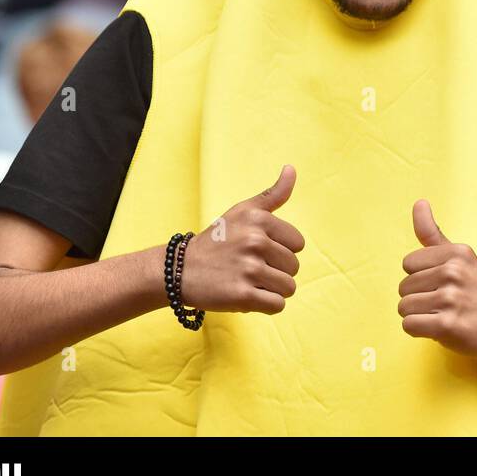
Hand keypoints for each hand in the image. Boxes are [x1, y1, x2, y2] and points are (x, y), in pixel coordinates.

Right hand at [180, 165, 305, 313]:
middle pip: (293, 267)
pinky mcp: (242, 295)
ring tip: (248, 282)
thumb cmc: (217, 240)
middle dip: (276, 272)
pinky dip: (266, 305)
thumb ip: (273, 194)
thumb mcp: (243, 211)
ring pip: (288, 288)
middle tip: (249, 268)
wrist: (179, 269)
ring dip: (271, 290)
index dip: (281, 250)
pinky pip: (277, 306)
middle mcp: (255, 241)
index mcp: (259, 219)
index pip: (298, 244)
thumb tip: (291, 169)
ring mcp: (249, 269)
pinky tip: (248, 296)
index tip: (259, 251)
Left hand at [398, 200, 476, 365]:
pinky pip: (409, 325)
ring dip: (417, 315)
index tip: (441, 284)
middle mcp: (454, 272)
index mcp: (458, 253)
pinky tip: (438, 328)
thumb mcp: (460, 259)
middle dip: (418, 298)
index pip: (408, 263)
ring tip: (440, 315)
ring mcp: (451, 298)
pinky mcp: (446, 325)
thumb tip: (419, 202)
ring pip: (403, 307)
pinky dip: (418, 330)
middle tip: (443, 303)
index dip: (420, 277)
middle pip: (403, 286)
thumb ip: (433, 234)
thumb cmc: (476, 294)